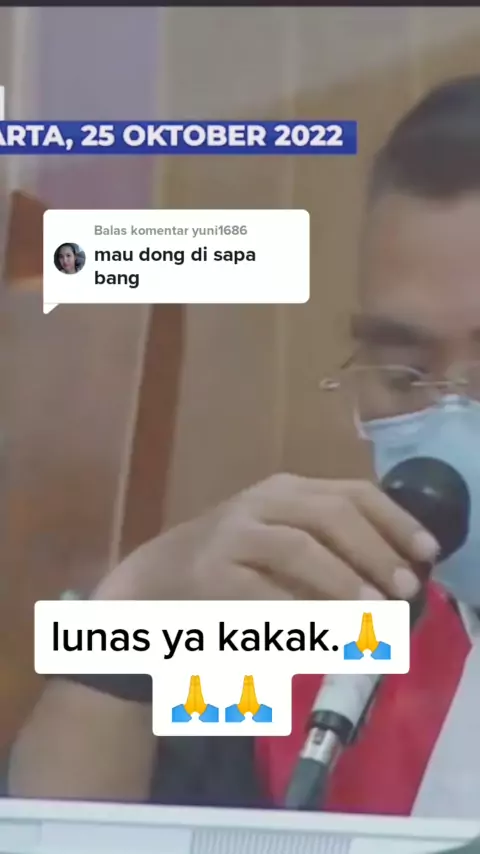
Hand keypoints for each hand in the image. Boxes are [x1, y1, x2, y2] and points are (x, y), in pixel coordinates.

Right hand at [96, 474, 439, 601]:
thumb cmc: (231, 559)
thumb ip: (329, 544)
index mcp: (285, 489)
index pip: (351, 492)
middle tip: (404, 590)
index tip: (428, 551)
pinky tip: (321, 635)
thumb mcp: (281, 536)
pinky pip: (262, 594)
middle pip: (330, 514)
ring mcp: (232, 533)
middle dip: (374, 551)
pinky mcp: (210, 573)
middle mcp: (260, 501)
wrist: (156, 579)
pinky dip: (296, 615)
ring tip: (372, 611)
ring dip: (342, 582)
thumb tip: (395, 571)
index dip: (394, 519)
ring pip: (298, 550)